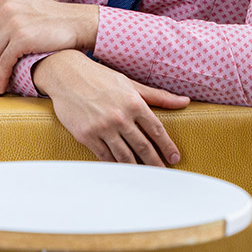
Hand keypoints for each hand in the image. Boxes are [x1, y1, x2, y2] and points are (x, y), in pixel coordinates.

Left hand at [0, 0, 98, 95]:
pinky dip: (1, 77)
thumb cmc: (54, 19)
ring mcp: (13, 23)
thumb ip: (1, 16)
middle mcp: (5, 9)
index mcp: (4, 1)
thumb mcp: (25, 9)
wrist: (78, 22)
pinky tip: (2, 87)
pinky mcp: (22, 38)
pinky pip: (3, 62)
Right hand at [32, 50, 189, 166]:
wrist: (66, 75)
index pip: (156, 130)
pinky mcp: (86, 136)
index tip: (174, 158)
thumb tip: (185, 101)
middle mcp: (120, 116)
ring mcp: (102, 128)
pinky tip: (122, 170)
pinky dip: (114, 165)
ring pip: (124, 156)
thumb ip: (158, 96)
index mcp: (133, 102)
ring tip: (145, 177)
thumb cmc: (100, 77)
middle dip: (155, 162)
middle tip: (164, 174)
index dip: (167, 146)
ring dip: (137, 169)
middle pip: (143, 147)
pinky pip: (104, 156)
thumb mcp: (131, 83)